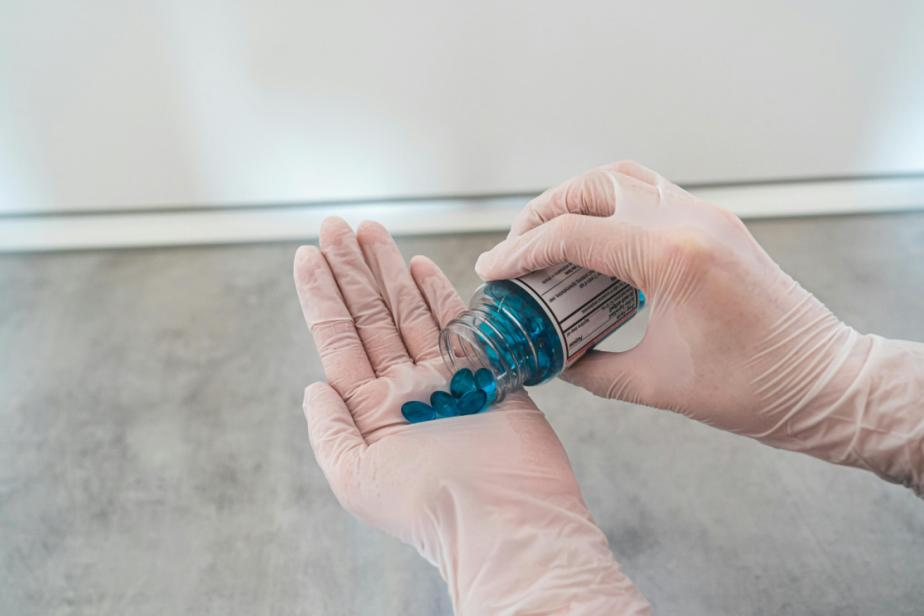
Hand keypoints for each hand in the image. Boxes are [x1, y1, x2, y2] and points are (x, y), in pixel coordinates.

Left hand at [294, 217, 649, 613]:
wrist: (503, 519)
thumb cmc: (429, 509)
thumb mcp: (353, 477)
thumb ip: (330, 428)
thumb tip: (314, 386)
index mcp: (371, 410)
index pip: (338, 338)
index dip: (321, 295)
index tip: (308, 254)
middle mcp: (405, 388)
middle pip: (371, 315)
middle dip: (351, 269)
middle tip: (336, 225)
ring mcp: (444, 378)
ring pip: (409, 311)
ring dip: (388, 270)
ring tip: (370, 232)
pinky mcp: (486, 372)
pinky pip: (457, 324)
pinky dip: (438, 293)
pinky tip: (418, 265)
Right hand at [476, 161, 923, 492]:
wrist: (821, 380)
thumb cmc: (748, 389)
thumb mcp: (653, 384)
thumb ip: (590, 367)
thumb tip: (552, 356)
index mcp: (671, 257)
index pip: (573, 235)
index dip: (521, 253)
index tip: (491, 270)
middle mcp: (688, 220)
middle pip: (592, 186)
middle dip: (543, 213)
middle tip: (517, 249)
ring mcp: (706, 215)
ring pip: (622, 177)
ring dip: (577, 199)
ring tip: (550, 237)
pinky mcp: (716, 222)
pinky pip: (651, 191)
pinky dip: (612, 205)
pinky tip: (597, 242)